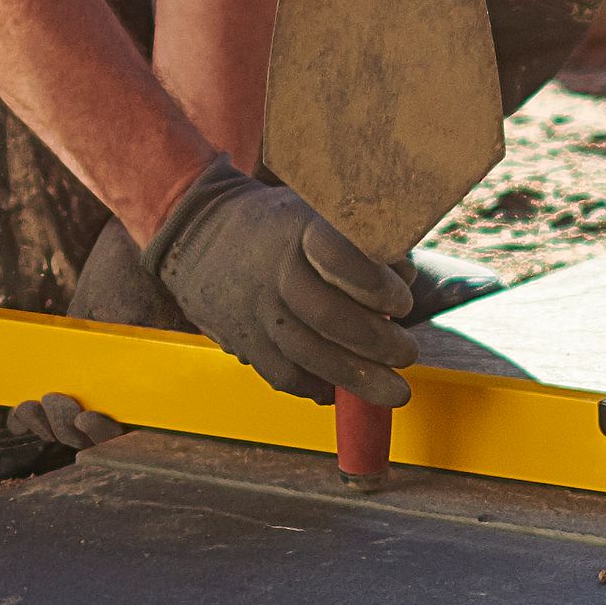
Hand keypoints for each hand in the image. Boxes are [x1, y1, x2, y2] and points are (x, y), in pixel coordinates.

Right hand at [121, 163, 416, 407]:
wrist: (198, 235)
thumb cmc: (279, 227)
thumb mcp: (314, 210)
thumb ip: (362, 241)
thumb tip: (405, 276)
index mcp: (298, 228)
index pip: (337, 254)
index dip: (373, 282)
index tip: (401, 300)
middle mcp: (274, 270)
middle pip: (324, 314)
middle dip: (375, 341)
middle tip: (407, 354)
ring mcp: (254, 309)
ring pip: (306, 352)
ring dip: (357, 378)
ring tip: (395, 392)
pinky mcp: (243, 340)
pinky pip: (283, 374)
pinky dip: (318, 388)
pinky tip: (345, 394)